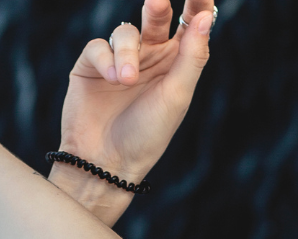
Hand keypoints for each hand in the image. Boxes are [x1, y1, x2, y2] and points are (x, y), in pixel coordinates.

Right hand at [57, 0, 214, 183]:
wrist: (105, 163)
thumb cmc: (147, 136)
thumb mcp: (176, 97)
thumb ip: (192, 56)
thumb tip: (204, 16)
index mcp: (175, 65)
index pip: (189, 24)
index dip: (196, 4)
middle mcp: (149, 58)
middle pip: (157, 16)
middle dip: (158, 5)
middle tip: (158, 0)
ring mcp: (120, 60)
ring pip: (126, 32)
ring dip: (127, 52)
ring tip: (128, 81)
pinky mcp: (92, 66)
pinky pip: (99, 46)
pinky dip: (107, 59)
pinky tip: (112, 81)